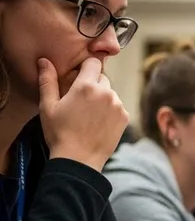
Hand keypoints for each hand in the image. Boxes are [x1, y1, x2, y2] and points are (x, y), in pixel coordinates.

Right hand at [40, 57, 127, 171]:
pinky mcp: (125, 117)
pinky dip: (110, 111)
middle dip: (92, 85)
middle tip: (79, 102)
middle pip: (101, 78)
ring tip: (87, 115)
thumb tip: (44, 60)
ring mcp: (118, 105)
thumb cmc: (59, 133)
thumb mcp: (48, 106)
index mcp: (86, 86)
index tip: (78, 77)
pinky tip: (97, 123)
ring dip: (101, 99)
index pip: (93, 63)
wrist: (78, 160)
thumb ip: (47, 80)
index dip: (85, 68)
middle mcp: (106, 92)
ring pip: (110, 93)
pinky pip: (118, 106)